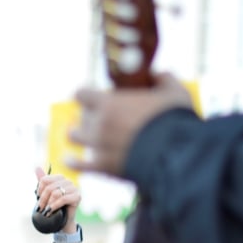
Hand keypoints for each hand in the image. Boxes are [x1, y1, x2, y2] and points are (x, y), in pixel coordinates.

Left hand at [33, 167, 82, 234]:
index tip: (38, 199)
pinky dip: (54, 206)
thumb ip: (42, 181)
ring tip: (45, 211)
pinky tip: (50, 212)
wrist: (63, 221)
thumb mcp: (46, 194)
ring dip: (48, 204)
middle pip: (49, 187)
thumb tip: (37, 167)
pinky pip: (63, 199)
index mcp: (60, 178)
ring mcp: (74, 188)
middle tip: (39, 209)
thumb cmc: (54, 206)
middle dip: (43, 199)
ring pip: (55, 193)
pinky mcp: (78, 196)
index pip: (45, 180)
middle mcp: (68, 181)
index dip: (39, 190)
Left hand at [67, 73, 194, 175]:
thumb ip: (164, 79)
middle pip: (81, 116)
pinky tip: (68, 159)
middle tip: (97, 117)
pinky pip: (78, 164)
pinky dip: (72, 161)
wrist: (175, 155)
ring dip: (78, 135)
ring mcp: (98, 146)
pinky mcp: (103, 167)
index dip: (86, 95)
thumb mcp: (175, 92)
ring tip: (81, 135)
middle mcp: (98, 124)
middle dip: (89, 115)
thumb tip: (158, 74)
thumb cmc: (174, 120)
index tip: (90, 96)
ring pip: (75, 137)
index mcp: (109, 103)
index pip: (82, 94)